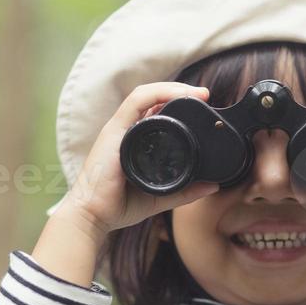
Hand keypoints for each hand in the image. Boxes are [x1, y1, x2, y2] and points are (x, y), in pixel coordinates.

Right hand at [55, 82, 221, 240]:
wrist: (92, 216)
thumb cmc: (117, 206)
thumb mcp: (159, 196)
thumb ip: (184, 191)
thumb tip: (213, 186)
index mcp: (133, 141)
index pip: (154, 111)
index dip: (177, 103)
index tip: (202, 105)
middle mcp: (125, 130)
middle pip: (152, 98)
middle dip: (179, 91)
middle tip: (205, 95)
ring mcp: (118, 129)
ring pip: (145, 94)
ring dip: (172, 88)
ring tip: (196, 93)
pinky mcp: (113, 131)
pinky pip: (136, 102)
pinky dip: (158, 93)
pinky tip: (178, 94)